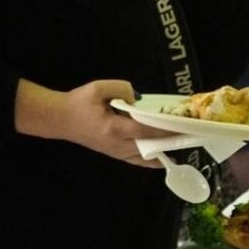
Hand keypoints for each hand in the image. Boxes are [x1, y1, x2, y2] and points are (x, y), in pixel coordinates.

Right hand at [40, 80, 172, 167]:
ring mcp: (115, 152)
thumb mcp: (97, 88)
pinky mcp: (113, 153)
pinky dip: (150, 160)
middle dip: (169, 140)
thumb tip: (138, 98)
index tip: (181, 126)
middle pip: (149, 146)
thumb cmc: (78, 103)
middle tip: (189, 135)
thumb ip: (121, 88)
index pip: (144, 130)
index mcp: (113, 128)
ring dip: (162, 150)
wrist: (59, 119)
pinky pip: (136, 160)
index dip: (164, 129)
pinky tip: (163, 157)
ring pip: (144, 157)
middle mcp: (116, 144)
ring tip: (181, 143)